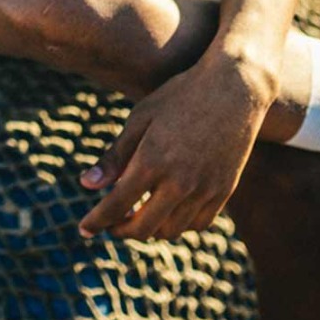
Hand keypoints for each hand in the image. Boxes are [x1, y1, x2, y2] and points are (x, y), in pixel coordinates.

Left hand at [77, 55, 276, 239]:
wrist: (234, 88)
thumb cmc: (180, 97)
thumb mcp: (140, 119)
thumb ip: (114, 157)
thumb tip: (86, 186)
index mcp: (152, 162)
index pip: (116, 206)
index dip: (97, 221)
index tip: (84, 229)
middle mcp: (179, 182)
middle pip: (143, 228)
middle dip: (121, 230)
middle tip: (111, 223)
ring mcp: (205, 189)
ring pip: (171, 231)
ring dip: (150, 229)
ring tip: (138, 214)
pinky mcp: (225, 190)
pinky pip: (198, 223)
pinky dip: (179, 224)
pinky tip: (168, 209)